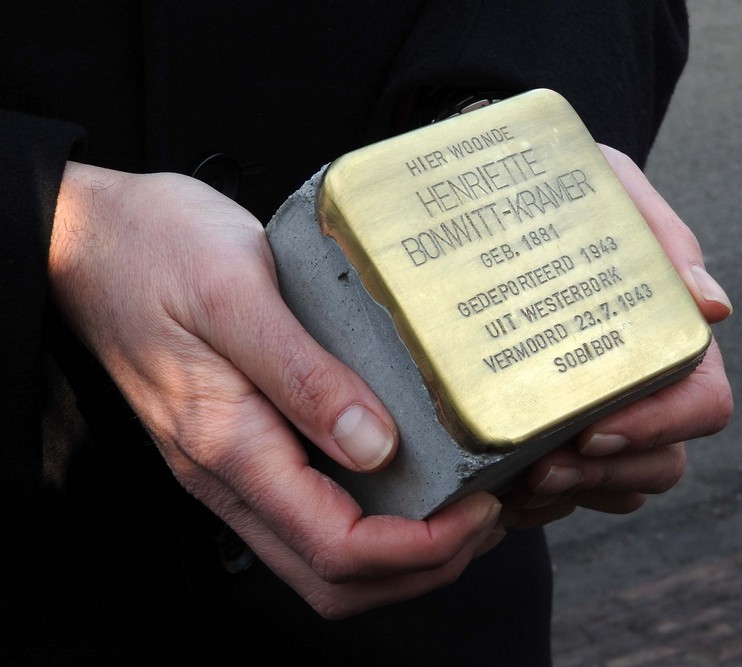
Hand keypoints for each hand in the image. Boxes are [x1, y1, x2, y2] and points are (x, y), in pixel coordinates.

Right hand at [49, 162, 503, 617]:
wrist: (94, 236)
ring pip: (321, 558)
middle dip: (420, 567)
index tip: (475, 509)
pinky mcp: (243, 445)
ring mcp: (234, 466)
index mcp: (228, 445)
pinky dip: (373, 520)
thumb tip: (375, 448)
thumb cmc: (156, 250)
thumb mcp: (235, 293)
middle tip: (482, 516)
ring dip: (400, 555)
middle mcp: (229, 474)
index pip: (334, 547)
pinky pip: (312, 514)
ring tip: (460, 505)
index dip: (417, 548)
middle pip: (332, 578)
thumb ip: (303, 376)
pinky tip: (412, 478)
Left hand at [501, 145, 733, 527]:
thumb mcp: (611, 188)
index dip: (661, 427)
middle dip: (607, 476)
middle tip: (541, 468)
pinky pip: (573, 497)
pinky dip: (546, 503)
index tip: (597, 430)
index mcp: (673, 340)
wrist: (499, 197)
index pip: (701, 404)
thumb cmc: (566, 191)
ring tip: (514, 484)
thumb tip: (716, 307)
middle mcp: (649, 387)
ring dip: (575, 496)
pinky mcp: (562, 437)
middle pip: (663, 463)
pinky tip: (501, 488)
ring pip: (622, 489)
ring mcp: (608, 418)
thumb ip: (661, 236)